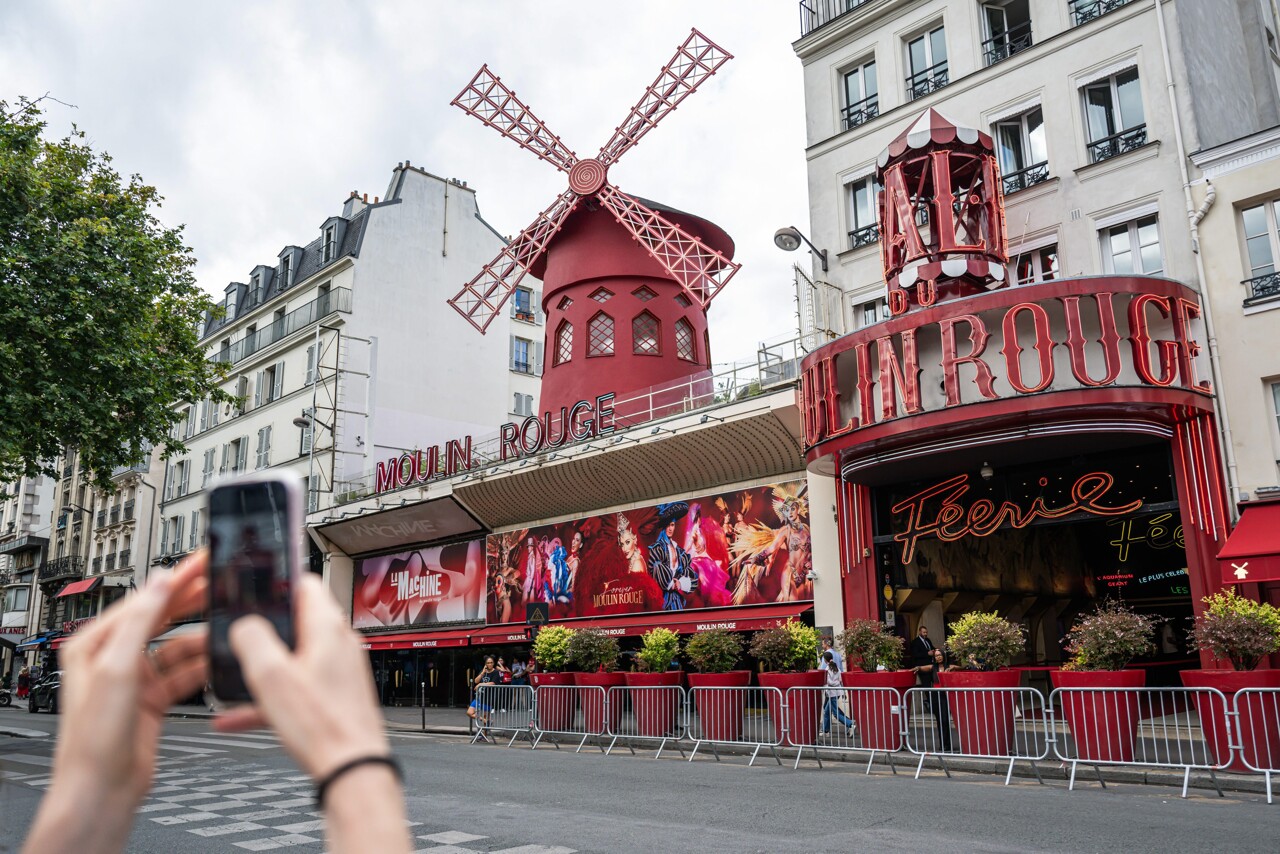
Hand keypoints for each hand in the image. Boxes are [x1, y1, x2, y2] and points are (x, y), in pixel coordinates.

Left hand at [26, 552, 207, 852]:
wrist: (102, 788)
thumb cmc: (95, 737)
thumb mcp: (118, 669)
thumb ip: (141, 621)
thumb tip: (159, 581)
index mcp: (95, 643)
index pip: (144, 599)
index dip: (177, 579)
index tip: (203, 562)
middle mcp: (114, 657)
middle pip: (163, 617)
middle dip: (194, 600)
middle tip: (225, 582)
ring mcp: (136, 678)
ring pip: (179, 646)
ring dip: (202, 639)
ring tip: (228, 629)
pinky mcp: (154, 698)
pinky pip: (185, 673)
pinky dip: (203, 667)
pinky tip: (219, 661)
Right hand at [214, 574, 389, 779]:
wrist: (351, 768)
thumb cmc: (322, 725)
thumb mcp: (271, 675)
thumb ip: (253, 639)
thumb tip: (245, 623)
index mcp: (327, 627)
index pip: (304, 582)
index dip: (276, 581)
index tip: (253, 587)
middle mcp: (339, 643)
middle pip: (296, 620)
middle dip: (264, 628)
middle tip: (237, 637)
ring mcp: (339, 669)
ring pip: (293, 656)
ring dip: (263, 667)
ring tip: (234, 679)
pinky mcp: (336, 694)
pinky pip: (297, 686)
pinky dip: (271, 695)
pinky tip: (237, 717)